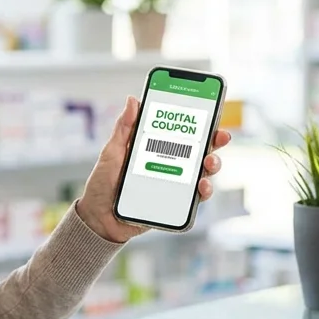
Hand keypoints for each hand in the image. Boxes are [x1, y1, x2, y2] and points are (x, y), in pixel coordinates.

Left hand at [76, 96, 232, 243]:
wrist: (99, 217)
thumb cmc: (103, 183)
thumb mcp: (112, 152)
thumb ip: (124, 128)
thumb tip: (133, 100)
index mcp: (155, 148)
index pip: (182, 132)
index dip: (199, 122)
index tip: (210, 112)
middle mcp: (169, 165)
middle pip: (199, 150)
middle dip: (214, 141)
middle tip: (219, 137)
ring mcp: (174, 185)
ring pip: (203, 173)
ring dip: (212, 165)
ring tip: (209, 163)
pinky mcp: (174, 204)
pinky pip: (195, 199)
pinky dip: (203, 192)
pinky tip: (201, 186)